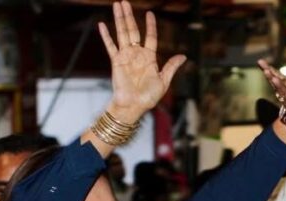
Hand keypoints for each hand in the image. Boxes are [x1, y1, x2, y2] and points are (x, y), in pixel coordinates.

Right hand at [98, 1, 186, 123]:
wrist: (134, 106)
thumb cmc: (148, 97)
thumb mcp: (164, 81)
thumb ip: (171, 67)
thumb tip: (183, 56)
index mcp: (149, 58)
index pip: (150, 37)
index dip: (150, 25)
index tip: (150, 13)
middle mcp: (136, 54)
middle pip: (133, 30)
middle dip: (129, 16)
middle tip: (125, 1)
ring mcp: (125, 56)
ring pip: (122, 33)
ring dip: (119, 19)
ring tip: (117, 5)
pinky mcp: (116, 61)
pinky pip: (110, 46)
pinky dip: (106, 36)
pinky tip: (101, 24)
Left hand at [256, 59, 285, 127]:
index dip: (285, 93)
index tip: (282, 88)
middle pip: (280, 88)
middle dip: (275, 81)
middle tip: (268, 73)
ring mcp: (285, 90)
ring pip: (276, 82)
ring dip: (270, 74)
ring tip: (264, 66)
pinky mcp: (284, 84)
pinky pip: (275, 76)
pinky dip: (269, 70)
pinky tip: (261, 63)